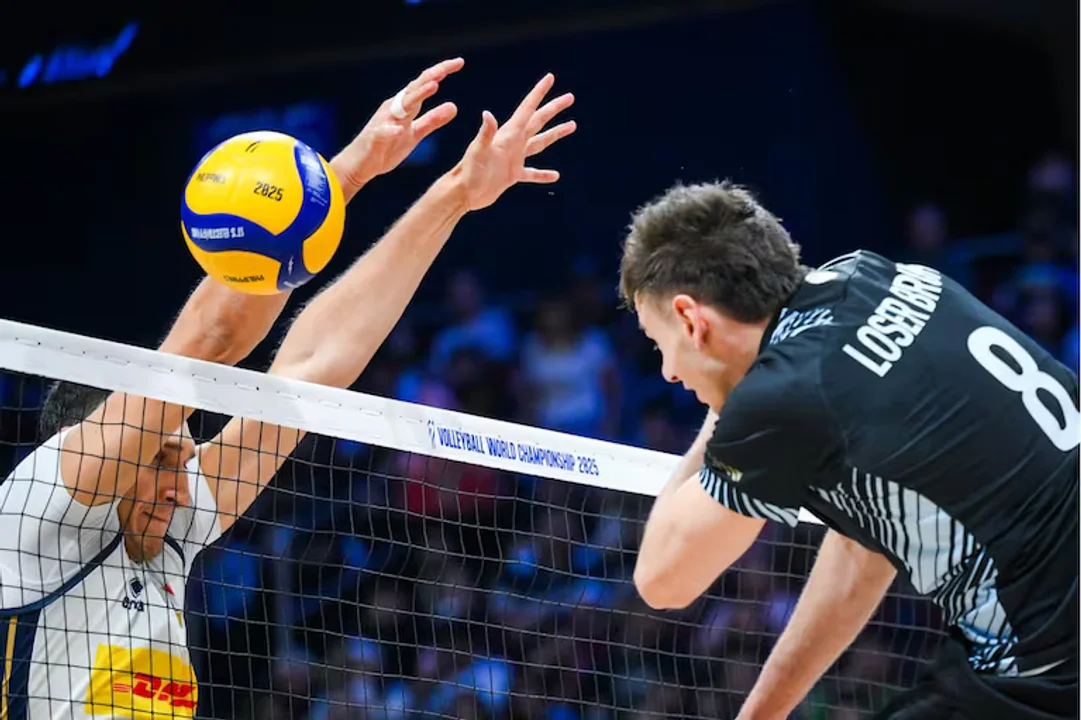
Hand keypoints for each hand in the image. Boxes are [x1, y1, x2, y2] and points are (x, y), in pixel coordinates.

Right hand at [332, 58, 463, 197]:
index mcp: (405, 106)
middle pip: (415, 88)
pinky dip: (391, 130)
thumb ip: (433, 120)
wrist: (361, 164)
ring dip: (417, 95)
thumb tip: (454, 106)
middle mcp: (395, 108)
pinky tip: (399, 129)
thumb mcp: (416, 133)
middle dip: (431, 76)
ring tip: (433, 86)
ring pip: (402, 105)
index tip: (459, 62)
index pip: (425, 84)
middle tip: (448, 66)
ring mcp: (384, 121)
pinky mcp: (375, 138)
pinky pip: (383, 133)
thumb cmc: (387, 147)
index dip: (441, 71)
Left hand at [448, 73, 575, 211]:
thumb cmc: (469, 171)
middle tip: (570, 97)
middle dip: (554, 108)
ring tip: (571, 125)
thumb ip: (486, 133)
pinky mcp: (513, 174)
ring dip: (555, 133)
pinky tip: (555, 176)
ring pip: (540, 142)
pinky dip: (543, 174)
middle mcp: (513, 142)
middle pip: (538, 120)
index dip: (539, 92)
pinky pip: (532, 173)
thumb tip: (487, 114)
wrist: (463, 192)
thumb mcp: (478, 151)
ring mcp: (514, 158)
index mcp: (508, 133)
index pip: (527, 108)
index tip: (550, 78)